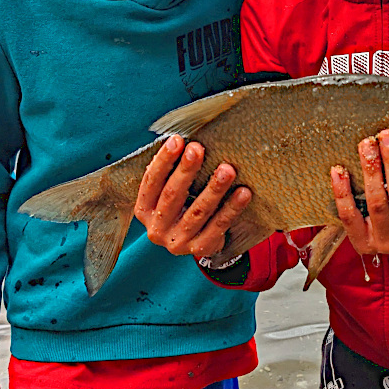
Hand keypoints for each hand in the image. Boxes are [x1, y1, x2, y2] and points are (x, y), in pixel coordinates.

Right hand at [135, 135, 251, 256]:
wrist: (196, 240)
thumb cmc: (181, 206)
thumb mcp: (168, 193)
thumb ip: (170, 172)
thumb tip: (181, 139)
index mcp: (144, 210)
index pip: (151, 182)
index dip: (163, 161)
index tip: (177, 140)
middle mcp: (156, 228)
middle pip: (172, 196)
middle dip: (186, 171)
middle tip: (198, 148)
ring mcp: (177, 242)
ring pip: (198, 212)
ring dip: (213, 189)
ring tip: (227, 169)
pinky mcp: (200, 249)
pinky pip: (219, 226)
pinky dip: (232, 208)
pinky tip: (243, 192)